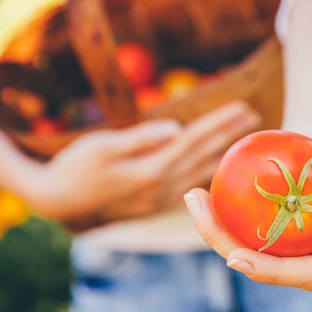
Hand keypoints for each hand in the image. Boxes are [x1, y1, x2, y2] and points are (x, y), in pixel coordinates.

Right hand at [26, 101, 259, 227]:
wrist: (56, 202)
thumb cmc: (74, 167)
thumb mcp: (101, 147)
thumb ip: (140, 138)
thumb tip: (176, 127)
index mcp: (151, 170)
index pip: (194, 141)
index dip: (219, 123)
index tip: (244, 107)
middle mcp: (162, 188)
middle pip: (204, 156)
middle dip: (229, 135)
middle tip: (254, 118)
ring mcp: (160, 200)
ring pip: (200, 173)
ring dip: (222, 154)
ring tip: (242, 139)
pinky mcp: (154, 205)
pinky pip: (189, 187)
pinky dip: (206, 174)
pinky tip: (215, 167)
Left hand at [184, 119, 311, 290]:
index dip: (274, 273)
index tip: (234, 257)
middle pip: (280, 271)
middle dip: (236, 256)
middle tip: (202, 219)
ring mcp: (306, 248)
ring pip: (260, 258)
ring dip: (222, 238)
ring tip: (195, 202)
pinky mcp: (284, 239)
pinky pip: (253, 240)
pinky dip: (225, 225)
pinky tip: (201, 198)